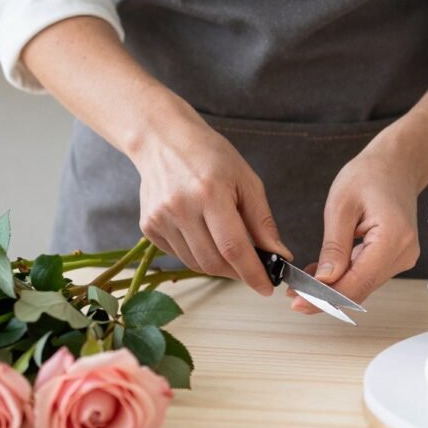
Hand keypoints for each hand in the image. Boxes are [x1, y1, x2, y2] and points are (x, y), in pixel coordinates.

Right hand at [130, 99, 292, 295]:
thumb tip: (279, 256)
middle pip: (213, 262)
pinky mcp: (148, 227)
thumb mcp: (246, 180)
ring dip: (218, 265)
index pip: (233, 248)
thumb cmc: (209, 156)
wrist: (163, 140)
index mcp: (209, 194)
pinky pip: (179, 255)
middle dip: (237, 272)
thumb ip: (262, 221)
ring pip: (196, 263)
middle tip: (251, 267)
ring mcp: (160, 219)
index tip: (267, 287)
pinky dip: (197, 254)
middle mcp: (180, 209)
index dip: (252, 273)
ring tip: (227, 246)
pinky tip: (202, 232)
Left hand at [290, 118, 427, 311]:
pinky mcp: (394, 257)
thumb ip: (334, 246)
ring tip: (300, 285)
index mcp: (393, 239)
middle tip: (292, 297)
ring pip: (361, 285)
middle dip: (324, 297)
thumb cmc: (369, 175)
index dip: (325, 298)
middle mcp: (402, 253)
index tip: (298, 303)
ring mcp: (401, 257)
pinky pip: (365, 274)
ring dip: (331, 288)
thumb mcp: (341, 206)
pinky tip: (318, 274)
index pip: (356, 283)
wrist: (395, 164)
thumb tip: (323, 281)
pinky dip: (342, 277)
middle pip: (359, 289)